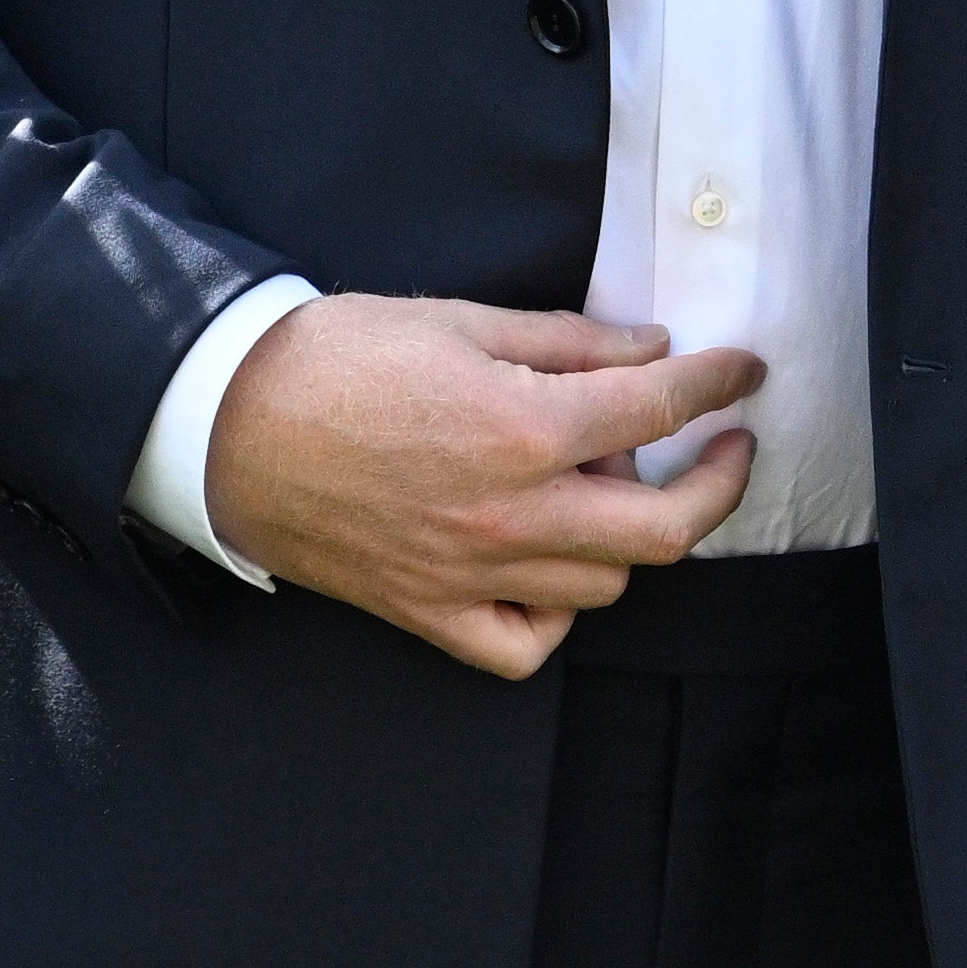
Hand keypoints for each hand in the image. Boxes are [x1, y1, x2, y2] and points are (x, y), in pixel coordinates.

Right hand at [203, 293, 762, 672]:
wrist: (225, 421)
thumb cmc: (332, 359)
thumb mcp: (457, 322)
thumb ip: (565, 343)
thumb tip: (650, 349)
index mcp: (523, 428)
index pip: (659, 412)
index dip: (716, 385)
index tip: (742, 373)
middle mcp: (511, 513)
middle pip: (666, 528)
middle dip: (719, 482)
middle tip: (727, 446)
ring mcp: (473, 573)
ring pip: (606, 584)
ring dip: (631, 536)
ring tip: (605, 485)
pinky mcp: (430, 611)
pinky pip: (526, 645)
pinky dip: (557, 615)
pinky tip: (553, 569)